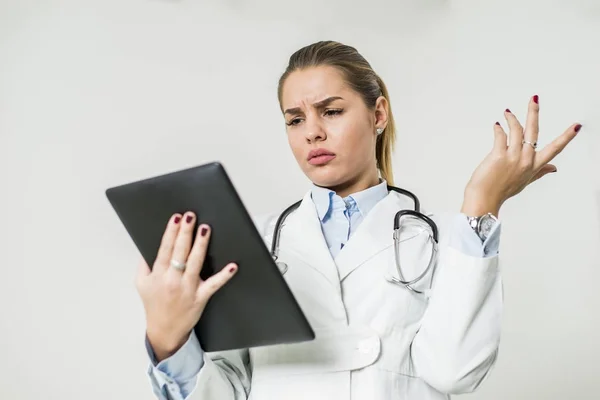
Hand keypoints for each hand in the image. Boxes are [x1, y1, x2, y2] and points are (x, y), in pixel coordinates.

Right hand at [136, 212, 237, 361]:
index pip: (165, 249)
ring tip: (205, 229)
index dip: (170, 232)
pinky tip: (232, 266)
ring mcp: (187, 288)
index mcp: (158, 274)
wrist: (164, 331)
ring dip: (201, 245)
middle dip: (185, 232)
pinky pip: (214, 284)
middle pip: (180, 252)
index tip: (176, 218)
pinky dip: (224, 276)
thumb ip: (144, 264)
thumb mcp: (142, 283)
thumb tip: (147, 246)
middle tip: (190, 216)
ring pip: (195, 263)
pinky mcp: (200, 297)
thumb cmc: (154, 304)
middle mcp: (172, 280)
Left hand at [462, 95, 581, 215]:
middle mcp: (526, 160)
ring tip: (507, 113)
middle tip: (534, 99)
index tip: (576, 126)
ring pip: (516, 130)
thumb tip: (554, 168)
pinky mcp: (498, 156)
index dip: (566, 137)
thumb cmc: (502, 191)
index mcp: (534, 166)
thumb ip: (540, 172)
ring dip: (511, 118)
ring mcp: (513, 157)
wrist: (485, 199)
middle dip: (534, 112)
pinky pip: (500, 135)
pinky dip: (498, 129)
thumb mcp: (525, 182)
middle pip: (533, 131)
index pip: (554, 149)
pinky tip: (497, 126)